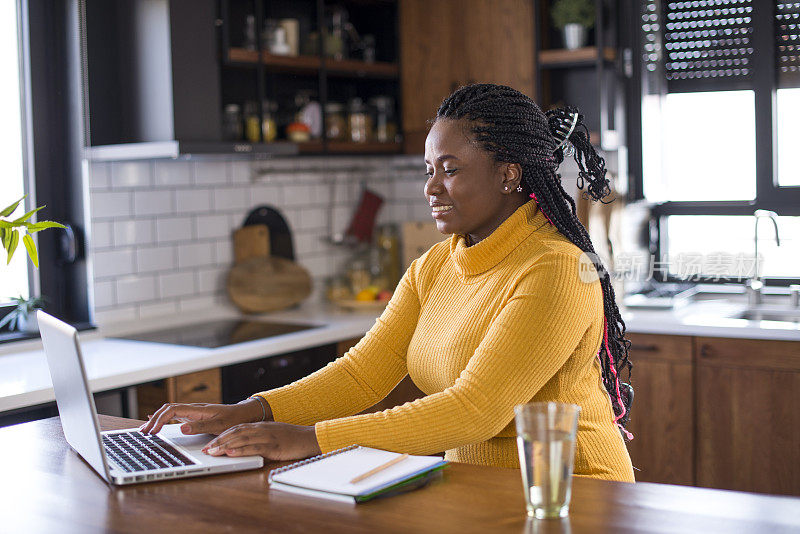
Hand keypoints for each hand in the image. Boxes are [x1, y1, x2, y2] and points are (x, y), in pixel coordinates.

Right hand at [139, 398, 269, 435]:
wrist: (244, 414)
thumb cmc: (234, 419)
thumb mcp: (219, 425)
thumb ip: (201, 427)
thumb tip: (182, 428)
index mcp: (197, 410)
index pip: (172, 410)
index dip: (159, 420)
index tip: (152, 431)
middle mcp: (194, 409)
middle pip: (168, 410)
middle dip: (154, 420)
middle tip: (143, 433)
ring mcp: (194, 412)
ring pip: (170, 412)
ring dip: (157, 419)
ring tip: (145, 430)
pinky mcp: (195, 417)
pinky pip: (176, 415)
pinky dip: (164, 419)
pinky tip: (157, 423)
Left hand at [203, 421, 321, 460]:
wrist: (310, 437)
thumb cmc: (291, 438)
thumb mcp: (272, 433)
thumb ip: (258, 437)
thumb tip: (243, 444)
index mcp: (260, 426)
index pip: (236, 428)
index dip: (221, 436)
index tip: (210, 444)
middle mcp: (261, 429)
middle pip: (235, 432)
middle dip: (218, 441)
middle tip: (205, 450)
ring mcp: (267, 436)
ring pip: (242, 439)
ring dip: (225, 446)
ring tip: (212, 452)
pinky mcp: (274, 445)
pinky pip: (255, 447)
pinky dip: (242, 450)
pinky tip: (232, 453)